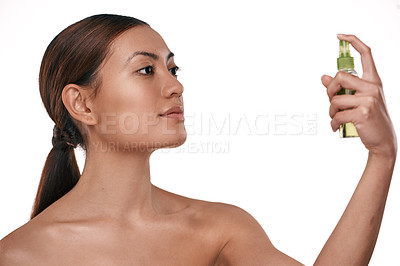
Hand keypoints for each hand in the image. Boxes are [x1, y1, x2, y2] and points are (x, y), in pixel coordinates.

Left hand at [321, 34, 396, 157]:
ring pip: (335, 99)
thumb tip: (323, 77)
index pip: (366, 54)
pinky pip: (337, 115)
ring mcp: (369, 100)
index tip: (340, 36)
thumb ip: (343, 89)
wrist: (383, 140)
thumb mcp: (359, 100)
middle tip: (331, 101)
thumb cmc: (369, 118)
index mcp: (374, 81)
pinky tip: (335, 127)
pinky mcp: (362, 113)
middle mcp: (373, 87)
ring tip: (335, 118)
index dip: (353, 41)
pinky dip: (332, 123)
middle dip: (330, 90)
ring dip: (330, 111)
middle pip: (340, 76)